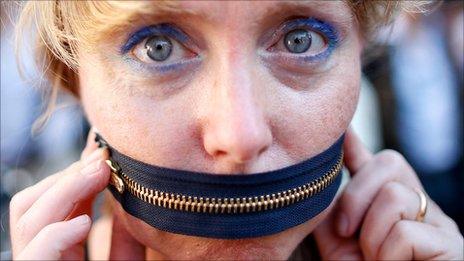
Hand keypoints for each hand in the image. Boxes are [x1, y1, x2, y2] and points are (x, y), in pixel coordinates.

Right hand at [9, 130, 110, 259]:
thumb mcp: (121, 259)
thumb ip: (121, 237)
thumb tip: (125, 195)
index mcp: (55, 249)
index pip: (50, 202)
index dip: (74, 173)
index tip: (101, 151)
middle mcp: (39, 253)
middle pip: (30, 204)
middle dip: (67, 174)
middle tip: (102, 157)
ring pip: (28, 220)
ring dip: (64, 190)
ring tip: (99, 174)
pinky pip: (35, 253)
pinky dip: (57, 234)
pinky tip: (85, 222)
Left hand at [314, 129, 463, 259]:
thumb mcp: (337, 244)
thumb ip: (330, 209)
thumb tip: (318, 179)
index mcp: (389, 204)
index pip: (378, 162)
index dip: (360, 142)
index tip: (343, 126)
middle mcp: (418, 206)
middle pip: (390, 161)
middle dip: (357, 195)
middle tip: (346, 232)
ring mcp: (438, 222)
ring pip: (396, 195)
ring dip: (371, 235)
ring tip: (375, 260)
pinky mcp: (451, 245)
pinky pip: (407, 231)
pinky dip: (388, 254)